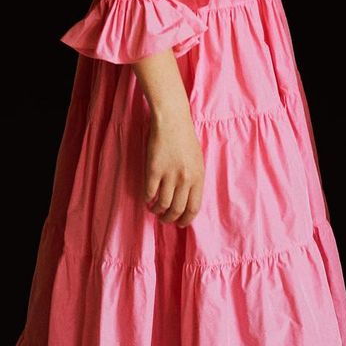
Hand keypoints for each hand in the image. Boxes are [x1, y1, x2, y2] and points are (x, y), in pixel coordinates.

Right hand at [144, 106, 204, 226]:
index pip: (193, 207)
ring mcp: (169, 174)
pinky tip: (147, 198)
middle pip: (177, 209)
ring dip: (157, 210)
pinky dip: (147, 199)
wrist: (172, 121)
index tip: (180, 224)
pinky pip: (149, 192)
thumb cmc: (185, 139)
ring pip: (163, 204)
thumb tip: (188, 200)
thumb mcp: (198, 160)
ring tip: (155, 210)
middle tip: (165, 220)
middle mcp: (185, 179)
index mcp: (198, 177)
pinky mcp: (153, 170)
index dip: (186, 220)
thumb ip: (194, 180)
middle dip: (170, 219)